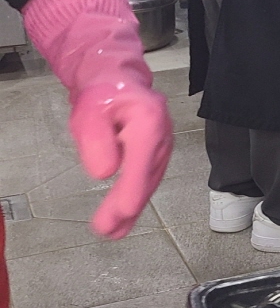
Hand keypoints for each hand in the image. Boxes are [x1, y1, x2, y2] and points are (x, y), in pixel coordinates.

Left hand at [19, 0, 174, 239]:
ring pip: (148, 178)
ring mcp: (162, 142)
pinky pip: (146, 175)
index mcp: (148, 120)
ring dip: (132, 205)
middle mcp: (162, 133)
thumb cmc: (101, 91)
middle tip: (107, 232)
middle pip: (147, 174)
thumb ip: (96, 141)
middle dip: (128, 205)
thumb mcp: (89, 112)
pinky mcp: (155, 149)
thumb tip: (105, 173)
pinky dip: (135, 195)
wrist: (113, 75)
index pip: (142, 160)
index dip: (132, 189)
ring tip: (113, 231)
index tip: (122, 213)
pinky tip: (124, 212)